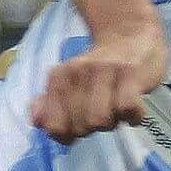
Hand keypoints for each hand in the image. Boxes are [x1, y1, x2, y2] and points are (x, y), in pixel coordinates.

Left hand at [32, 20, 161, 142]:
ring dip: (112, 123)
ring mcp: (105, 70)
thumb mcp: (67, 84)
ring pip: (100, 120)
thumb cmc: (98, 70)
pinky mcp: (131, 72)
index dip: (67, 135)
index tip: (77, 126)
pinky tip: (132, 111)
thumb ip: (48, 106)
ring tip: (116, 111)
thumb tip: (37, 122)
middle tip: (101, 113)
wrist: (129, 36)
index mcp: (58, 77)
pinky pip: (127, 108)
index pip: (54, 126)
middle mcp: (78, 71)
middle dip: (92, 129)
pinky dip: (132, 116)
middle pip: (80, 127)